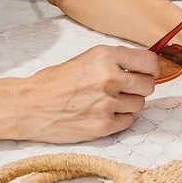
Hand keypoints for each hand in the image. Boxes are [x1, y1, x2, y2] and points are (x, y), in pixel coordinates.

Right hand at [20, 45, 156, 141]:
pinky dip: (120, 118)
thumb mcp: (86, 58)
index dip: (151, 69)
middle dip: (140, 87)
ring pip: (140, 105)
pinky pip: (128, 121)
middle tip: (125, 89)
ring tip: (108, 101)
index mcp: (105, 57)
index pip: (149, 62)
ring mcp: (107, 103)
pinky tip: (104, 113)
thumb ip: (115, 61)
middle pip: (148, 85)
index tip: (147, 73)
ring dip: (129, 104)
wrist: (31, 105)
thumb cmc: (55, 81)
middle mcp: (109, 78)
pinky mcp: (103, 125)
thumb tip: (144, 67)